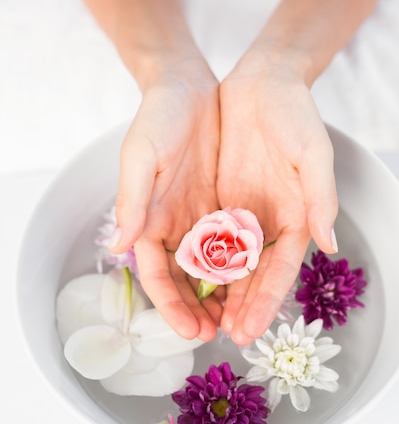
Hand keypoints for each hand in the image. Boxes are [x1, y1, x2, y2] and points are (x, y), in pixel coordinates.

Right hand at [111, 58, 221, 341]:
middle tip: (219, 335)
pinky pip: (235, 245)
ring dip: (222, 297)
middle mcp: (174, 227)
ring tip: (238, 320)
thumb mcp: (141, 156)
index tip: (188, 330)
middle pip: (185, 281)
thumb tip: (118, 249)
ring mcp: (200, 219)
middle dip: (198, 311)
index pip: (157, 275)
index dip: (170, 306)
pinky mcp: (224, 206)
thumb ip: (132, 202)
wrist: (188, 88)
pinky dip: (242, 267)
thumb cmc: (157, 119)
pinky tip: (255, 284)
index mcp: (149, 222)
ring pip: (211, 270)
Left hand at [217, 52, 337, 344]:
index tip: (250, 329)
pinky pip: (209, 238)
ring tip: (205, 322)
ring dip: (219, 294)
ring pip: (229, 264)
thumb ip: (321, 198)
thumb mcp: (313, 153)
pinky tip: (189, 283)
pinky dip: (201, 262)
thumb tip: (330, 244)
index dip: (266, 301)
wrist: (262, 83)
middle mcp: (269, 222)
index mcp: (297, 217)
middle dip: (240, 307)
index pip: (281, 270)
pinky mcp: (221, 200)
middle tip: (223, 337)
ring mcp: (244, 213)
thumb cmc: (295, 115)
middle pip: (253, 276)